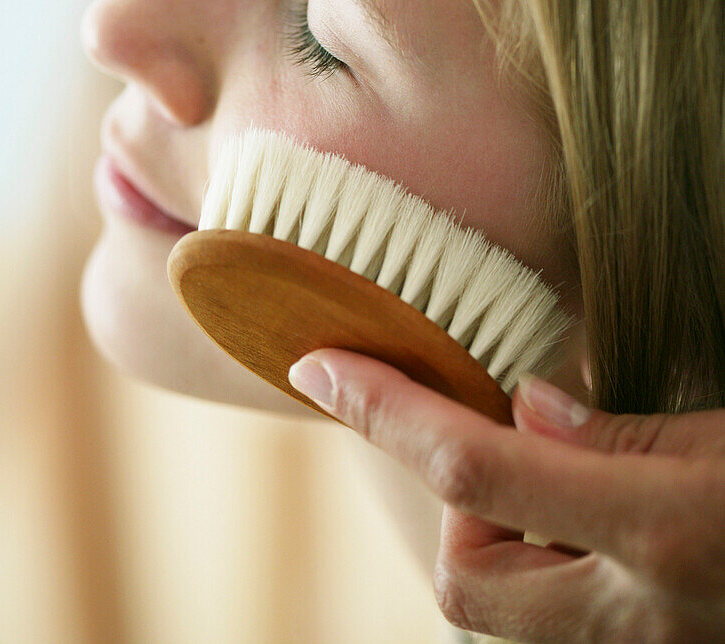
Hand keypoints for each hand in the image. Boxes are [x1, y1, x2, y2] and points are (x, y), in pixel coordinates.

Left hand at [288, 350, 724, 642]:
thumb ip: (628, 434)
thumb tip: (527, 409)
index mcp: (664, 532)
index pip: (477, 467)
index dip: (386, 411)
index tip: (320, 366)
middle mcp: (641, 613)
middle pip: (470, 581)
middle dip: (459, 506)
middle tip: (514, 440)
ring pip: (506, 615)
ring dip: (505, 539)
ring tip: (569, 482)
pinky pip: (561, 625)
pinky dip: (549, 565)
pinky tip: (598, 521)